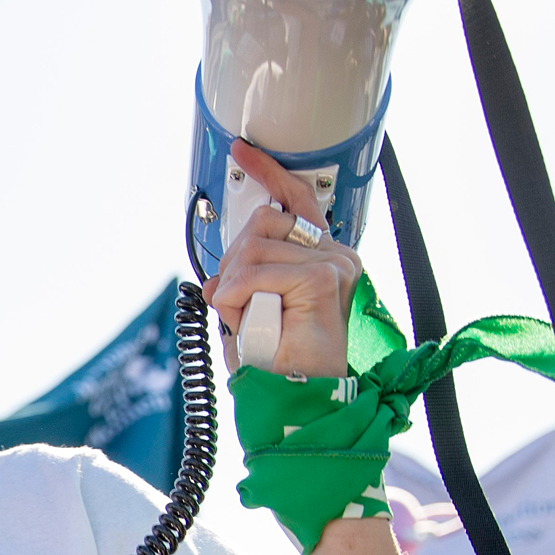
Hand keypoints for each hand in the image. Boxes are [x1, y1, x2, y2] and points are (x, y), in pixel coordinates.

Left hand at [202, 140, 362, 377]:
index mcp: (321, 260)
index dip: (268, 174)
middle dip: (233, 263)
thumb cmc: (278, 366)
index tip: (244, 152)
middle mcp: (335, 257)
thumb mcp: (251, 313)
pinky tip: (248, 319)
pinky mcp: (322, 279)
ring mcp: (333, 265)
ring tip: (250, 321)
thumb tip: (219, 270)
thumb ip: (243, 281)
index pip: (295, 201)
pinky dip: (238, 298)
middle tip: (236, 304)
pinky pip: (255, 273)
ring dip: (234, 289)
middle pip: (262, 223)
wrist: (298, 403)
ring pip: (253, 249)